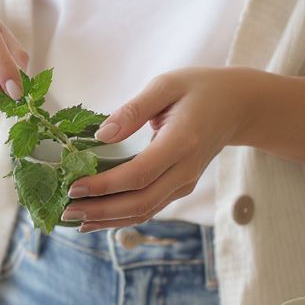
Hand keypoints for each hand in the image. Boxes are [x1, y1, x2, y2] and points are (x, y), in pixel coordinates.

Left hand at [62, 68, 257, 230]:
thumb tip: (101, 135)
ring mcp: (184, 183)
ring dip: (108, 219)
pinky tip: (97, 218)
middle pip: (140, 202)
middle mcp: (184, 170)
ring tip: (73, 219)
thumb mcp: (166, 85)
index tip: (74, 186)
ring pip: (144, 211)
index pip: (138, 174)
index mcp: (181, 142)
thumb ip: (133, 109)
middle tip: (65, 210)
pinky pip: (149, 207)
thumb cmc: (199, 89)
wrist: (238, 106)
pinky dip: (121, 216)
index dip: (105, 186)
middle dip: (100, 210)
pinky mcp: (179, 187)